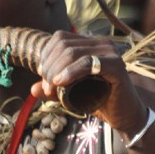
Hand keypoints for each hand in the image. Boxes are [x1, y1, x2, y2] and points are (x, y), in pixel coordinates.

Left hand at [32, 31, 147, 136]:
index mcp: (90, 43)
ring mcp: (110, 52)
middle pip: (63, 46)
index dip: (46, 56)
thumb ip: (51, 89)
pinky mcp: (115, 65)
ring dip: (56, 72)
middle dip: (49, 68)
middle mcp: (101, 43)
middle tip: (47, 89)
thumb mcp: (68, 93)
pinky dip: (70, 72)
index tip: (42, 76)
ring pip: (71, 53)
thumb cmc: (96, 101)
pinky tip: (60, 82)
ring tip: (52, 90)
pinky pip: (87, 62)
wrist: (122, 115)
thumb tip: (32, 89)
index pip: (60, 38)